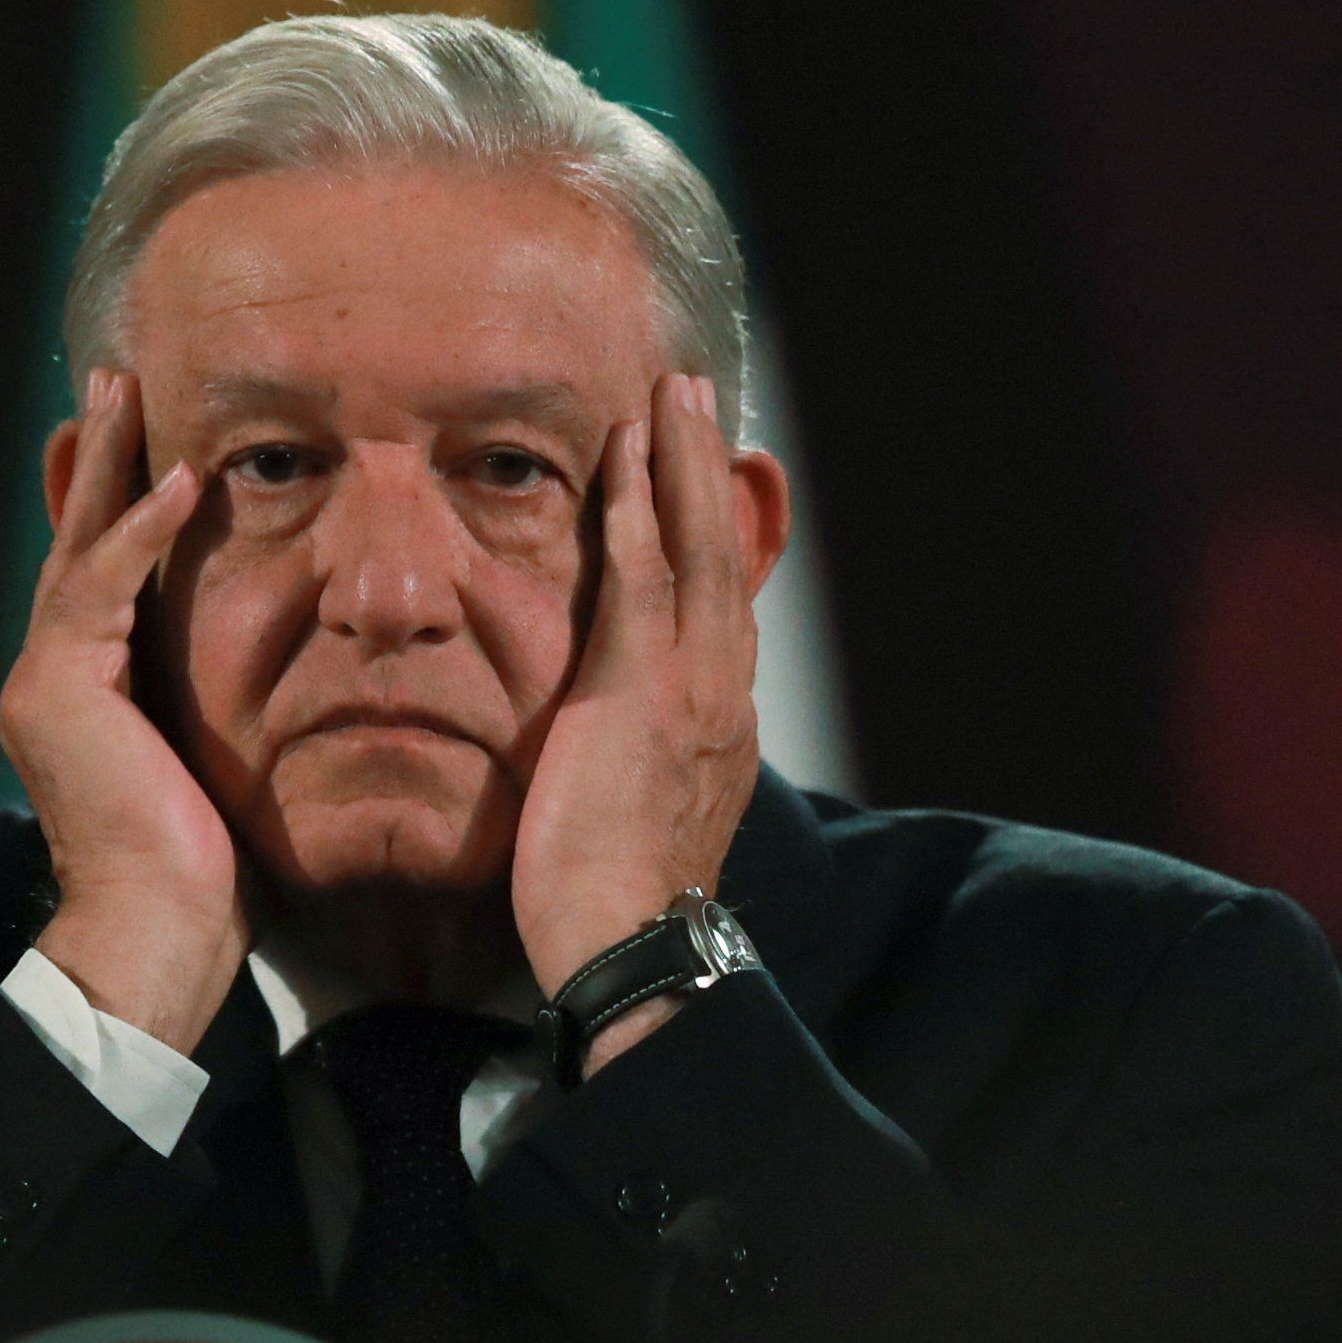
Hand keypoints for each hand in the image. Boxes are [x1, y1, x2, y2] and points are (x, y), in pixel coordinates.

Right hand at [0, 369, 245, 1053]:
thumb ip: (218, 708)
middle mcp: (51, 680)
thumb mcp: (217, 765)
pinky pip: (100, 590)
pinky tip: (179, 478)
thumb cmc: (206, 875)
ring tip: (123, 392)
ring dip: (104, 466)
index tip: (145, 443)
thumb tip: (279, 681)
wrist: (157, 935)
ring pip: (76, 548)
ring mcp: (44, 683)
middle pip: (74, 543)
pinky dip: (140, 533)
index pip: (99, 579)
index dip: (115, 508)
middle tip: (110, 383)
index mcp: (84, 696)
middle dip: (93, 462)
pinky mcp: (57, 692)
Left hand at [511, 373, 763, 1075]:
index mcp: (722, 723)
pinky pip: (639, 576)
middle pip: (724, 555)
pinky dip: (636, 510)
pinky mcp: (637, 688)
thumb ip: (640, 765)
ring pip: (694, 548)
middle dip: (711, 472)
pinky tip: (625, 456)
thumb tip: (618, 750)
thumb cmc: (617, 907)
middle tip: (696, 400)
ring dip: (682, 463)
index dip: (717, 533)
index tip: (707, 478)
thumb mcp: (645, 820)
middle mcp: (722, 691)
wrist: (629, 947)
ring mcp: (687, 685)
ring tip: (671, 396)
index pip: (724, 604)